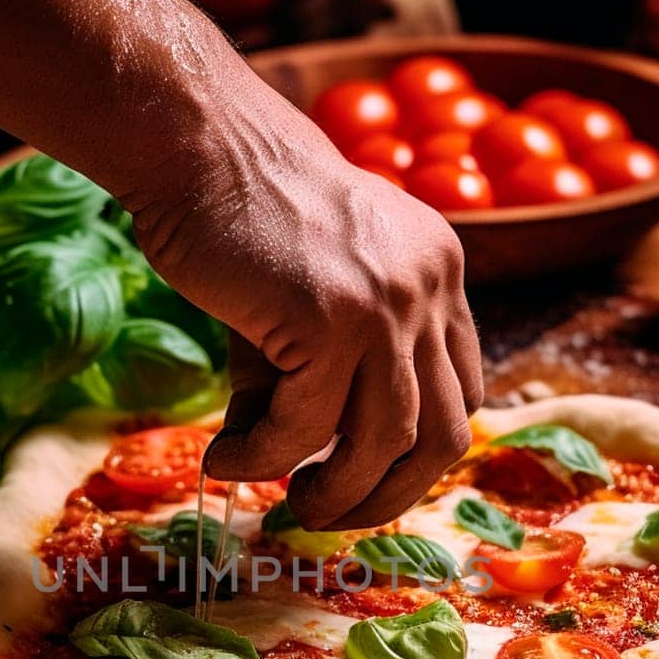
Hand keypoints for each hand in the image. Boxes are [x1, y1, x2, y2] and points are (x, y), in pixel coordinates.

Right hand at [130, 62, 482, 530]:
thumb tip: (290, 464)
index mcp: (437, 274)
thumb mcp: (306, 296)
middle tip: (332, 514)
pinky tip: (225, 458)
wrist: (196, 143)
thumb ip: (320, 373)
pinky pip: (305, 427)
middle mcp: (429, 288)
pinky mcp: (333, 319)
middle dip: (390, 494)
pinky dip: (263, 458)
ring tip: (287, 504)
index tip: (367, 476)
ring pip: (385, 443)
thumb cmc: (238, 215)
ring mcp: (388, 303)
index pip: (462, 390)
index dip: (417, 450)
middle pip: (445, 434)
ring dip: (336, 493)